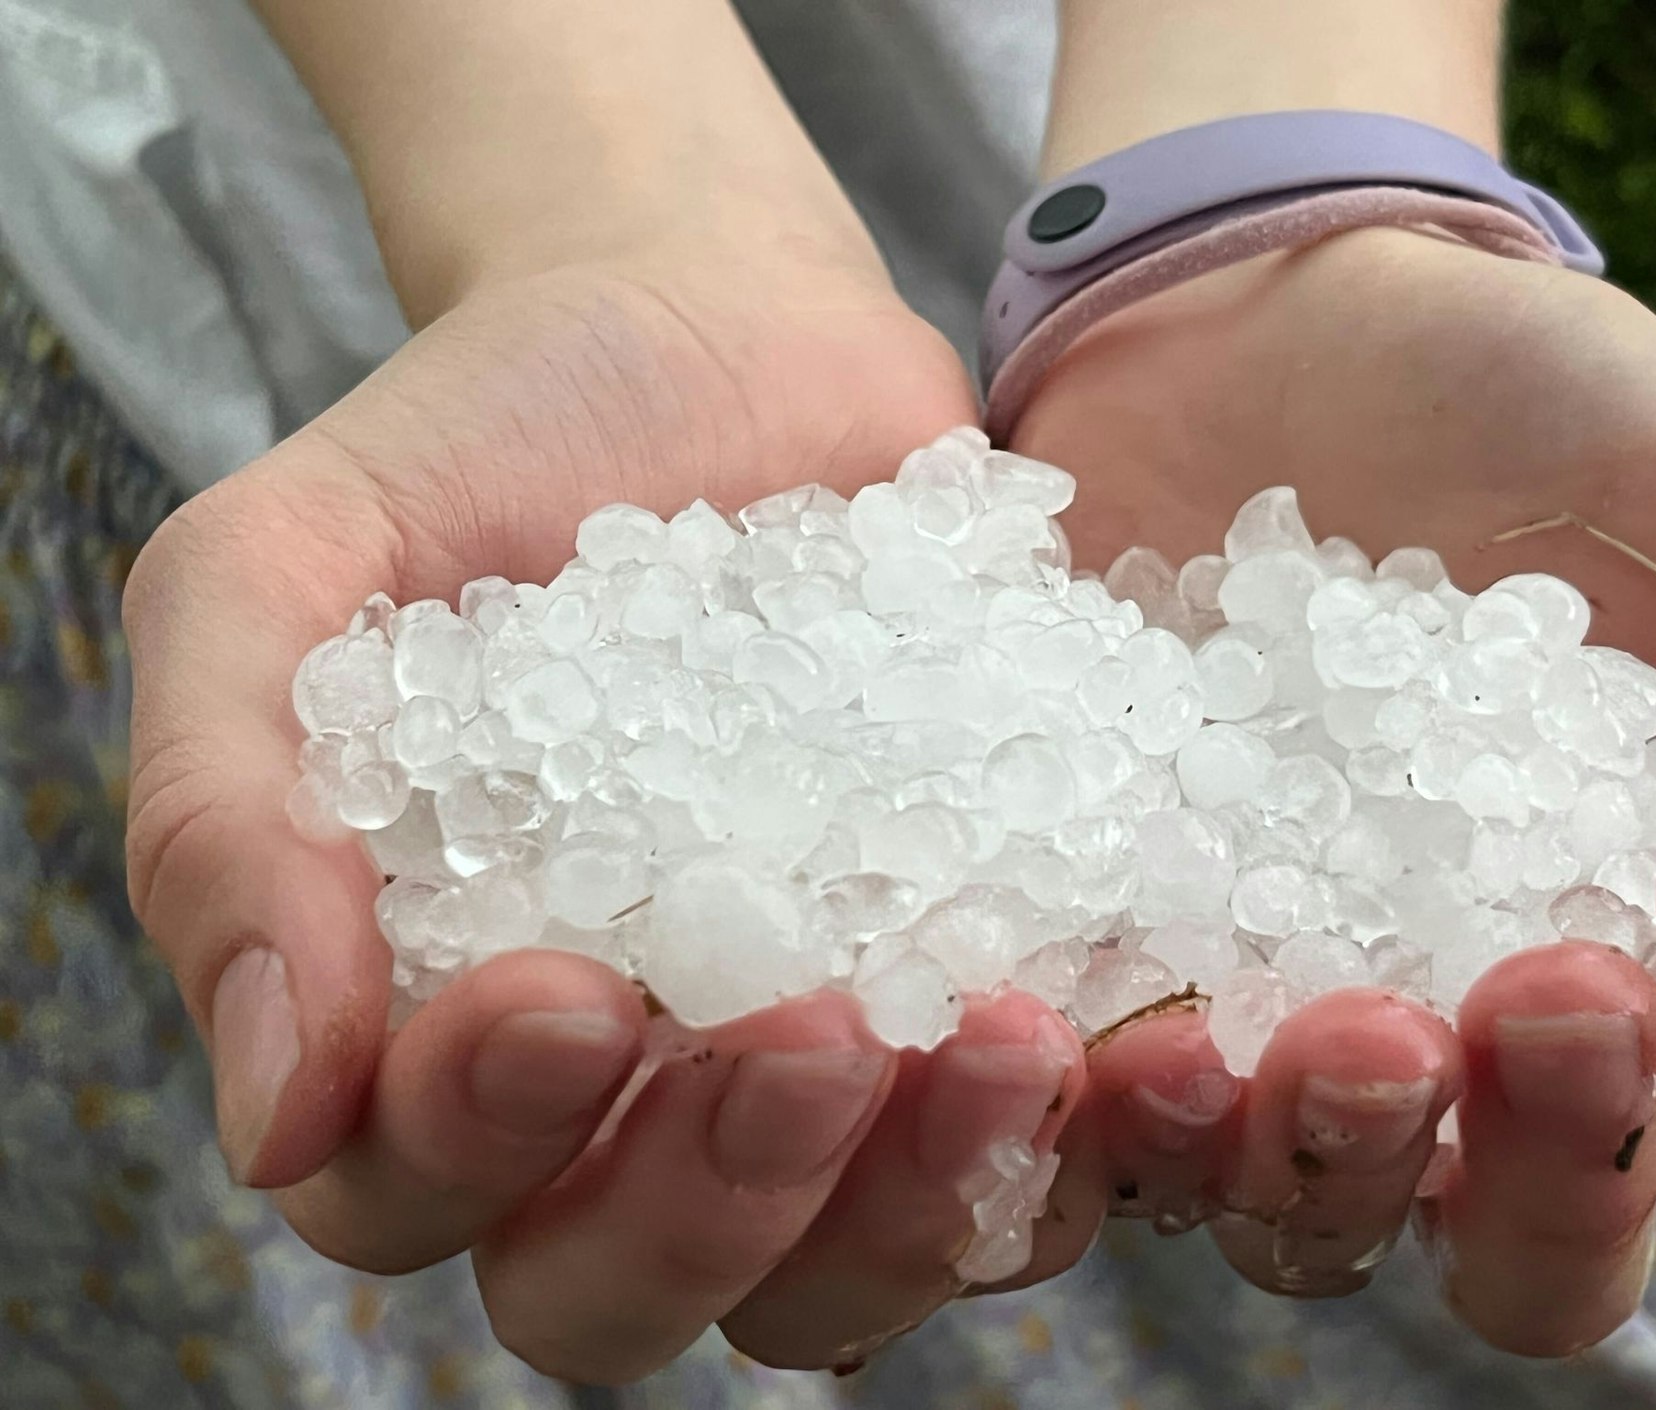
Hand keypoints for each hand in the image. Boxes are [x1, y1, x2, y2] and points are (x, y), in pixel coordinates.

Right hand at [123, 258, 1120, 1380]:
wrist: (713, 334)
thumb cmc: (481, 448)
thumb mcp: (283, 574)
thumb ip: (224, 809)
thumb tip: (276, 1108)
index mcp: (429, 1021)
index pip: (417, 1191)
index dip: (476, 1144)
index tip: (562, 989)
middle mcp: (619, 1086)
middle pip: (634, 1284)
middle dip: (713, 1202)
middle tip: (804, 1033)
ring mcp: (808, 1052)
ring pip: (845, 1266)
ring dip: (919, 1202)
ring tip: (1001, 1033)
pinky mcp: (969, 979)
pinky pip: (1026, 1143)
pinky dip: (1070, 1126)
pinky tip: (1110, 1017)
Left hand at [1009, 228, 1655, 1353]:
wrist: (1249, 330)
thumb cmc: (1513, 419)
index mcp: (1636, 959)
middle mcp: (1453, 1038)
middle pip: (1530, 1246)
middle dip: (1560, 1161)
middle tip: (1549, 995)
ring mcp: (1259, 1017)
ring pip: (1303, 1216)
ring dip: (1332, 1161)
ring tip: (1339, 1029)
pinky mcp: (1091, 967)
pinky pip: (1087, 1112)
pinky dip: (1110, 1113)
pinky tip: (1111, 1030)